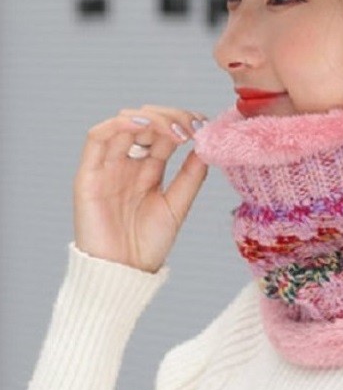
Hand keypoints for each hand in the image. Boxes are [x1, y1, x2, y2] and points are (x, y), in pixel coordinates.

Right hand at [73, 105, 209, 272]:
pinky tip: (142, 125)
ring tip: (174, 129)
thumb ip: (191, 174)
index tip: (203, 124)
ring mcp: (107, 167)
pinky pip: (97, 138)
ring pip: (124, 123)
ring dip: (150, 117)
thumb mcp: (178, 204)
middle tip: (191, 127)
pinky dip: (118, 124)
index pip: (163, 132)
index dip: (183, 121)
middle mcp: (127, 163)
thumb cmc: (148, 244)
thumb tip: (206, 143)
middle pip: (146, 122)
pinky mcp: (88, 175)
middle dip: (171, 116)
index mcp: (147, 168)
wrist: (125, 273)